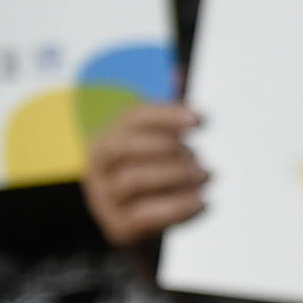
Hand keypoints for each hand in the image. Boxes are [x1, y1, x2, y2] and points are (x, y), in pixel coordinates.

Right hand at [81, 103, 207, 246]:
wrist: (142, 228)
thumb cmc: (154, 177)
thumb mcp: (158, 142)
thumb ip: (169, 111)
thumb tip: (177, 73)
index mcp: (107, 137)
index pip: (131, 117)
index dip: (166, 115)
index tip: (201, 120)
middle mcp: (97, 167)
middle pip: (124, 147)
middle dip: (167, 148)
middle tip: (200, 156)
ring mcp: (104, 199)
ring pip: (133, 181)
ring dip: (175, 175)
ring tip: (206, 175)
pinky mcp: (119, 228)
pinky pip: (146, 216)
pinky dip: (178, 208)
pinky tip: (203, 202)